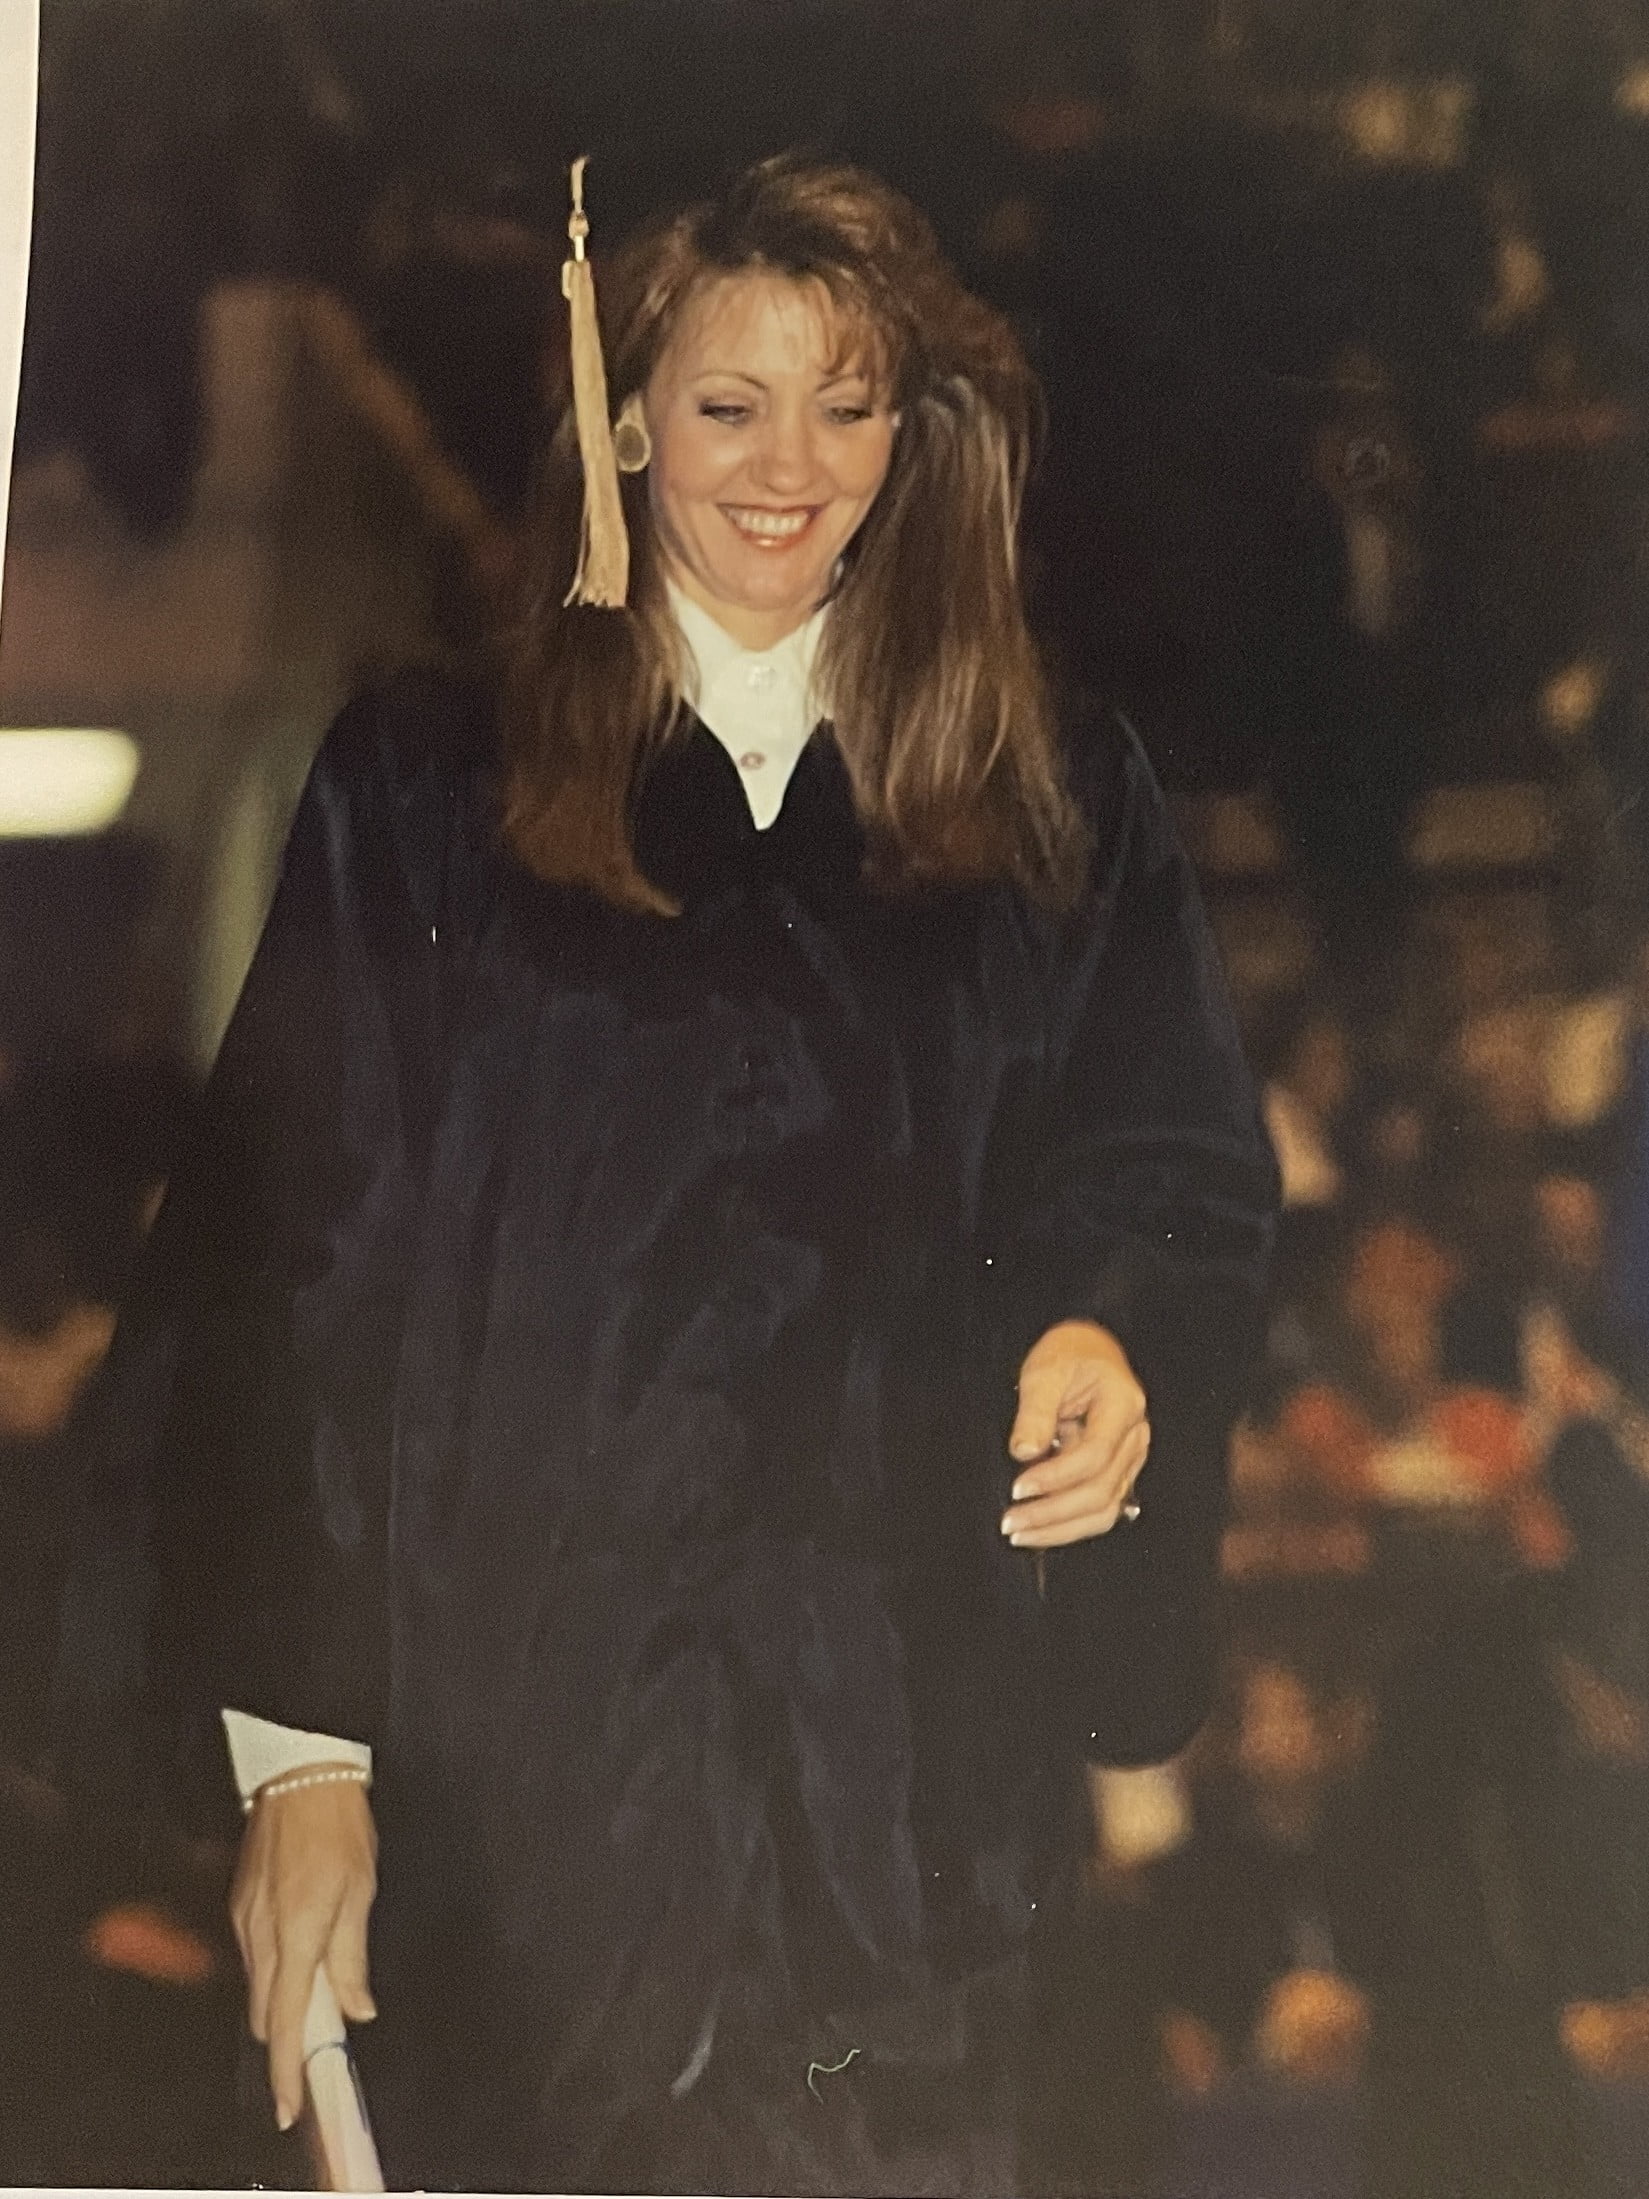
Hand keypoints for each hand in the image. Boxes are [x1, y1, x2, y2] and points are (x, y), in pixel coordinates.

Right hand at [229, 1770, 377, 2129]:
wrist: (301, 1775)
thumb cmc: (338, 1826)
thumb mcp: (361, 1891)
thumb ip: (352, 1957)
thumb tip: (356, 2007)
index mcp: (298, 1931)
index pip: (287, 2019)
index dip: (287, 2068)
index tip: (290, 2103)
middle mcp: (262, 1932)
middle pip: (267, 2013)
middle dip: (290, 2033)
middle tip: (325, 2032)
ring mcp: (244, 1918)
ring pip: (259, 1985)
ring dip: (285, 1997)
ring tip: (323, 1977)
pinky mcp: (239, 1904)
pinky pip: (254, 1954)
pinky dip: (276, 1967)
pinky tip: (302, 1945)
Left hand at [1003, 1320, 1148, 1546]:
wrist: (1088, 1350)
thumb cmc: (1071, 1355)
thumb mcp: (1045, 1372)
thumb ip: (1035, 1413)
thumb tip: (1025, 1452)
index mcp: (1123, 1406)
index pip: (1094, 1455)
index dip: (1055, 1477)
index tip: (1019, 1487)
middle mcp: (1134, 1437)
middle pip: (1101, 1491)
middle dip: (1053, 1513)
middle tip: (1012, 1521)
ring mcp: (1130, 1458)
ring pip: (1104, 1510)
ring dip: (1061, 1528)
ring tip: (1021, 1533)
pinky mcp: (1118, 1473)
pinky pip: (1100, 1508)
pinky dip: (1070, 1525)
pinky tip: (1040, 1529)